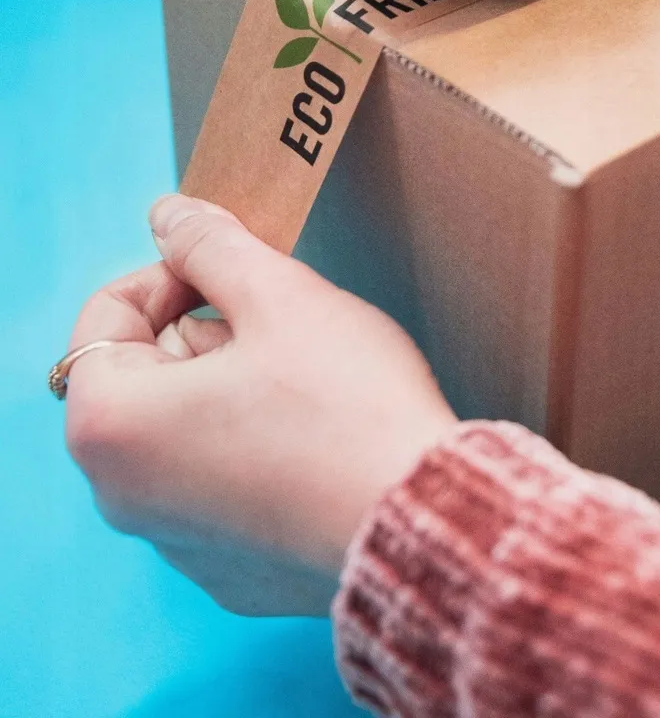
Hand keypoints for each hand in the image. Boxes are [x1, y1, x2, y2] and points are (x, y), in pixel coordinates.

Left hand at [64, 195, 457, 616]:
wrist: (424, 519)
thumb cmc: (349, 407)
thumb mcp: (279, 296)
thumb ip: (210, 244)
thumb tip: (170, 216)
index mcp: (112, 424)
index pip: (108, 314)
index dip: (173, 273)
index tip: (233, 272)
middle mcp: (124, 496)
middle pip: (150, 374)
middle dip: (212, 336)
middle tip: (285, 330)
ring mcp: (179, 542)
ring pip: (190, 429)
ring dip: (237, 389)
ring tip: (311, 384)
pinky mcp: (233, 569)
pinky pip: (225, 485)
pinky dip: (259, 449)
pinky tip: (320, 441)